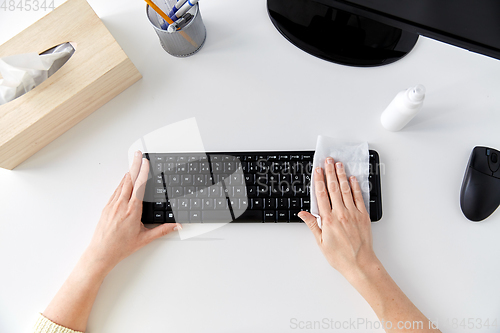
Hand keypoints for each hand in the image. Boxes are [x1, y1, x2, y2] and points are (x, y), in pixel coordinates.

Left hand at [85, 151, 180, 273]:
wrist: (101, 253)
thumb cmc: (120, 247)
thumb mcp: (145, 239)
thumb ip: (162, 230)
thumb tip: (176, 225)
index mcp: (132, 210)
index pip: (140, 186)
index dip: (143, 172)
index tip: (146, 162)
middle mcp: (121, 205)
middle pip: (129, 179)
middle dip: (135, 165)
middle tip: (138, 154)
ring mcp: (112, 205)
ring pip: (122, 184)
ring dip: (128, 172)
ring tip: (133, 163)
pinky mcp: (106, 208)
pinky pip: (116, 191)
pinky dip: (121, 183)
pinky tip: (124, 180)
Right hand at [299, 157, 376, 279]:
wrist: (360, 264)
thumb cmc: (340, 256)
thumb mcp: (320, 242)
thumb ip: (312, 225)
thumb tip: (303, 214)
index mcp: (328, 220)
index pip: (321, 195)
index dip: (318, 180)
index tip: (317, 170)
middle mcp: (340, 214)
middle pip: (333, 188)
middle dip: (330, 172)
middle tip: (328, 161)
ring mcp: (353, 214)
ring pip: (346, 190)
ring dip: (341, 176)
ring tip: (339, 165)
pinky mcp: (363, 216)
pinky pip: (359, 198)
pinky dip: (355, 187)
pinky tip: (353, 179)